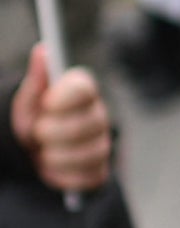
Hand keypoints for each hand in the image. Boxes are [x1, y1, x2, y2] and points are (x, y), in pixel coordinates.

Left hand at [12, 45, 110, 191]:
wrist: (31, 150)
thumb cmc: (33, 119)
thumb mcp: (29, 99)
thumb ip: (38, 77)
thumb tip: (43, 50)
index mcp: (83, 93)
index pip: (85, 90)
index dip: (63, 99)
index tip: (46, 104)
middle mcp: (99, 116)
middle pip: (85, 126)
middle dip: (52, 133)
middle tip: (39, 132)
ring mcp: (102, 144)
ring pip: (88, 154)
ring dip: (55, 157)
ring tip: (43, 152)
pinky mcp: (99, 170)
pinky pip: (87, 177)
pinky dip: (62, 176)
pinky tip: (52, 167)